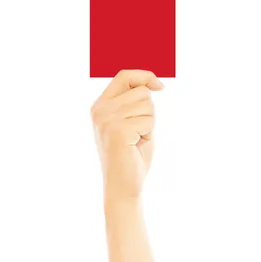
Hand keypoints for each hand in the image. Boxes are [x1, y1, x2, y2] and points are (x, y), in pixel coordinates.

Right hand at [91, 69, 163, 198]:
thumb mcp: (133, 122)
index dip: (145, 76)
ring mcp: (106, 119)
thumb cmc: (132, 156)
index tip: (160, 87)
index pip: (124, 76)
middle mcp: (100, 109)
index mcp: (101, 105)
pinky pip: (148, 120)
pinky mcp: (117, 129)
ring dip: (149, 124)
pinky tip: (136, 146)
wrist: (123, 185)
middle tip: (139, 133)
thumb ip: (136, 102)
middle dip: (149, 112)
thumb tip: (152, 83)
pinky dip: (149, 134)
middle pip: (142, 91)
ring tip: (136, 140)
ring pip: (147, 105)